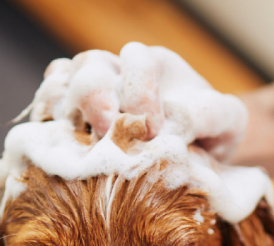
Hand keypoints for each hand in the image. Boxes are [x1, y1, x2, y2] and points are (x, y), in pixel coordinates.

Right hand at [30, 42, 247, 160]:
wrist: (194, 156)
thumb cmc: (210, 136)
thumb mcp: (226, 122)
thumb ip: (210, 115)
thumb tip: (173, 123)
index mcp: (156, 67)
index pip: (136, 61)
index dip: (140, 95)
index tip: (154, 133)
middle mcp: (118, 72)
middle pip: (89, 66)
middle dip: (95, 99)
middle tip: (107, 133)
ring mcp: (91, 92)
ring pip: (62, 80)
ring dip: (64, 108)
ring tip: (79, 138)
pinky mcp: (73, 117)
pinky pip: (47, 102)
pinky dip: (47, 116)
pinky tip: (59, 138)